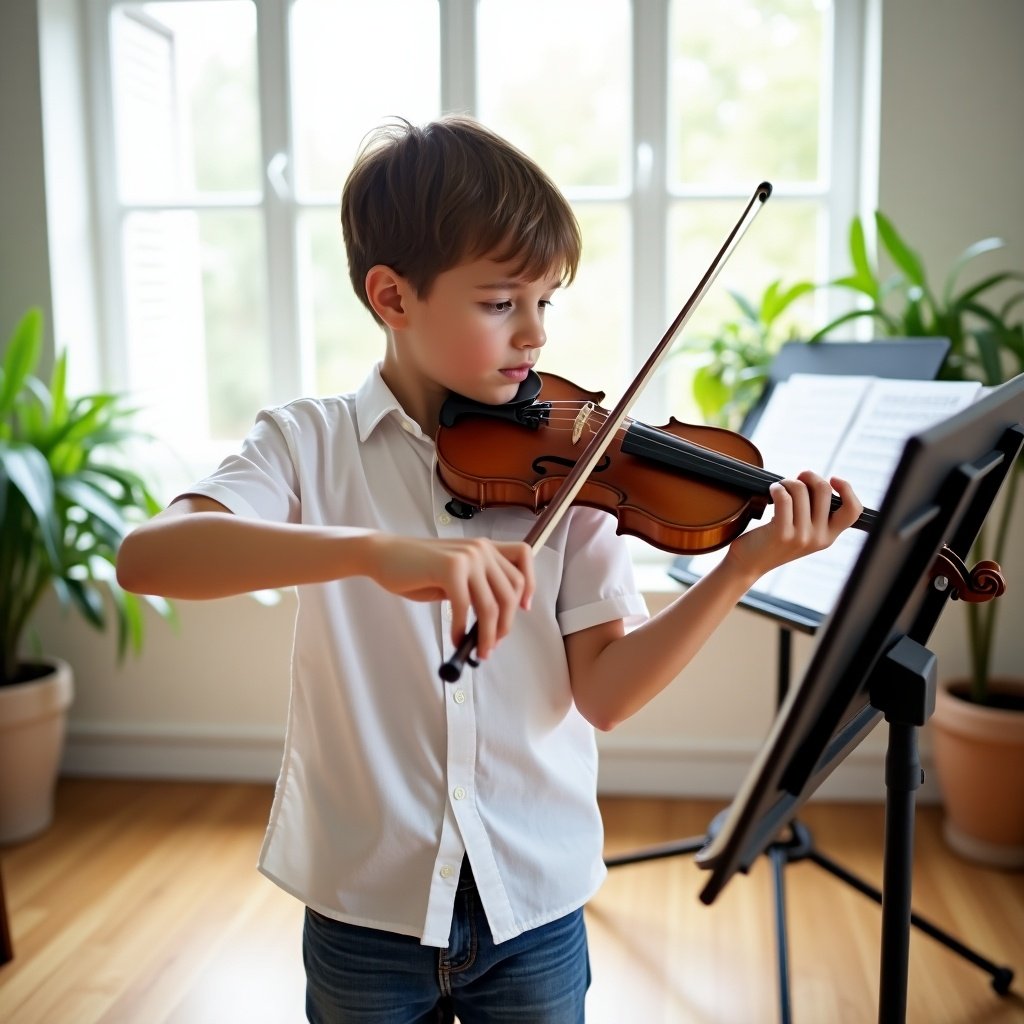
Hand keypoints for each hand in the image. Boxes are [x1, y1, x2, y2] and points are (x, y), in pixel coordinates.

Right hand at [365, 535, 534, 658]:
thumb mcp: (456, 574)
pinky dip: (461, 629)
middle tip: (492, 644)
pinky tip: (454, 638)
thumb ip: (478, 586)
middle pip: (510, 591)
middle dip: (505, 624)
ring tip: (478, 650)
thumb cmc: (418, 569)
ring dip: (487, 634)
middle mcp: (480, 548)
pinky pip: (465, 608)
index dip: (529, 584)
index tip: (524, 608)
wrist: (385, 556)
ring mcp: (467, 557)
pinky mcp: (450, 569)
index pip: (523, 558)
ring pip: (491, 605)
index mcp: (485, 547)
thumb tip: (497, 620)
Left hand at [723, 472, 862, 582]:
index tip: (833, 479)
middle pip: (824, 490)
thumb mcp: (802, 532)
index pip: (853, 511)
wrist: (749, 564)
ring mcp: (802, 537)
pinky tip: (772, 490)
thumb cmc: (773, 541)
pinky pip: (784, 498)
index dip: (848, 490)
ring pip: (801, 490)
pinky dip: (777, 488)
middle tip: (796, 478)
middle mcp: (819, 538)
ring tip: (779, 487)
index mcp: (829, 537)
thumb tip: (817, 481)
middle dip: (808, 476)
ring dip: (787, 482)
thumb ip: (815, 514)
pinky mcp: (782, 533)